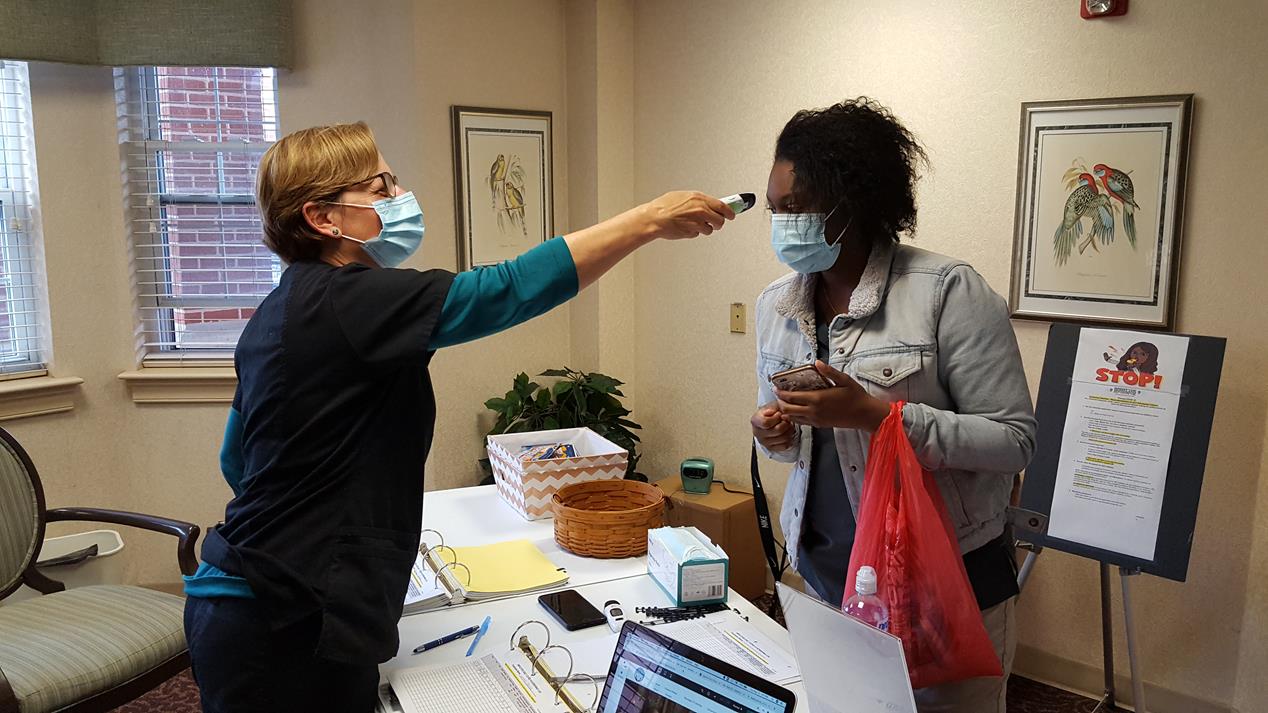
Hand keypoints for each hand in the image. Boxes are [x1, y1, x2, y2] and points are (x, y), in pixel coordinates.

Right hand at [638, 191, 734, 239]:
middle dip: (718, 222)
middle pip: (720, 220)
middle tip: (714, 222)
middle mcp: (701, 210)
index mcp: (699, 198)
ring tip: (693, 224)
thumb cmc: (664, 206)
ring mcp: (697, 222)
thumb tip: (709, 203)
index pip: (723, 205)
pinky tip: (686, 227)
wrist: (654, 218)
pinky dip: (694, 232)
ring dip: (705, 228)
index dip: (730, 211)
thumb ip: (698, 200)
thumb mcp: (683, 196)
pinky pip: (699, 234)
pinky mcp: (692, 232)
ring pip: (710, 229)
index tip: (733, 213)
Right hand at [752, 402, 796, 451]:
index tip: (779, 414)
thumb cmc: (771, 412)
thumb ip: (774, 408)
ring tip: (787, 425)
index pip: (766, 422)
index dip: (776, 418)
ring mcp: (764, 442)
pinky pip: (785, 445)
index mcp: (755, 421)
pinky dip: (789, 439)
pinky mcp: (771, 448)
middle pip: (778, 430)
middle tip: (786, 420)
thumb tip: (775, 413)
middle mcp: (757, 432)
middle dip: (786, 423)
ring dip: (789, 431)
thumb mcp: (772, 405)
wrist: (771, 419)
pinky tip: (786, 433)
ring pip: (783, 438)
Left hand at [775, 361, 889, 431]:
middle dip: (780, 402)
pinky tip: (795, 410)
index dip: (780, 392)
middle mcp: (813, 411)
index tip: (775, 387)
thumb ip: (829, 371)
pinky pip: (801, 422)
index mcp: (817, 399)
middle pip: (788, 409)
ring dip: (786, 410)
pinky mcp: (819, 425)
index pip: (792, 397)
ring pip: (793, 417)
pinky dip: (794, 417)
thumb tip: (817, 362)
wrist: (864, 414)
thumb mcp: (844, 380)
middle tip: (778, 394)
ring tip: (784, 402)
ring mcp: (816, 420)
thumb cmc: (855, 396)